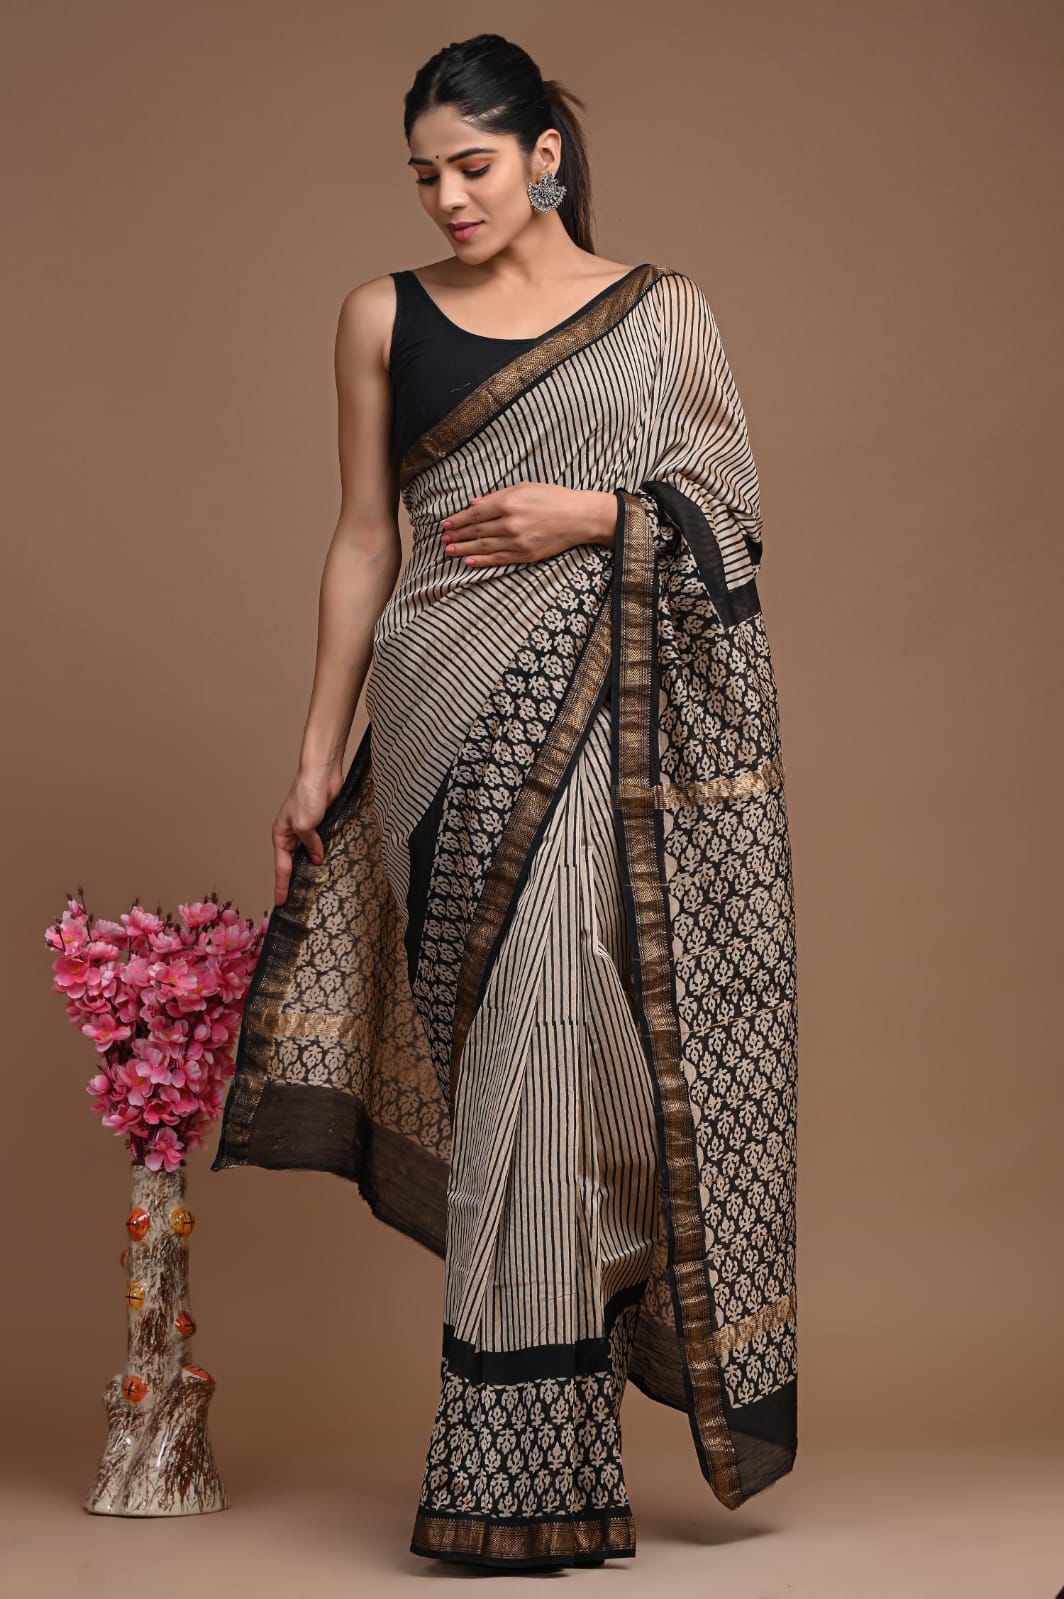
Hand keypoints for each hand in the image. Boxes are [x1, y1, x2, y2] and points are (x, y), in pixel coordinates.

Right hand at [272, 766, 341, 905]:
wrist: (321, 775)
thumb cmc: (306, 795)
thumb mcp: (305, 825)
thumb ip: (310, 844)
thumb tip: (316, 857)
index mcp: (281, 835)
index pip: (281, 867)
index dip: (281, 885)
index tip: (280, 902)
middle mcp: (292, 834)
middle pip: (293, 863)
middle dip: (294, 881)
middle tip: (296, 902)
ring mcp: (306, 830)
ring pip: (308, 854)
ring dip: (311, 867)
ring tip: (313, 889)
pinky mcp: (321, 825)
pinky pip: (321, 844)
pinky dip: (323, 853)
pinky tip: (328, 865)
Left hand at [440, 484, 615, 565]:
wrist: (579, 518)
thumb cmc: (553, 497)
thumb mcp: (525, 487)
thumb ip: (497, 496)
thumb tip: (474, 503)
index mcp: (508, 503)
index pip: (475, 514)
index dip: (458, 520)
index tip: (446, 524)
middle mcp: (510, 523)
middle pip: (476, 531)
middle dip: (457, 535)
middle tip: (443, 538)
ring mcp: (517, 541)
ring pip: (483, 547)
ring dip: (463, 549)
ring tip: (449, 550)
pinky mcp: (525, 555)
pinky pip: (498, 559)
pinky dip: (481, 561)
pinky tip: (468, 562)